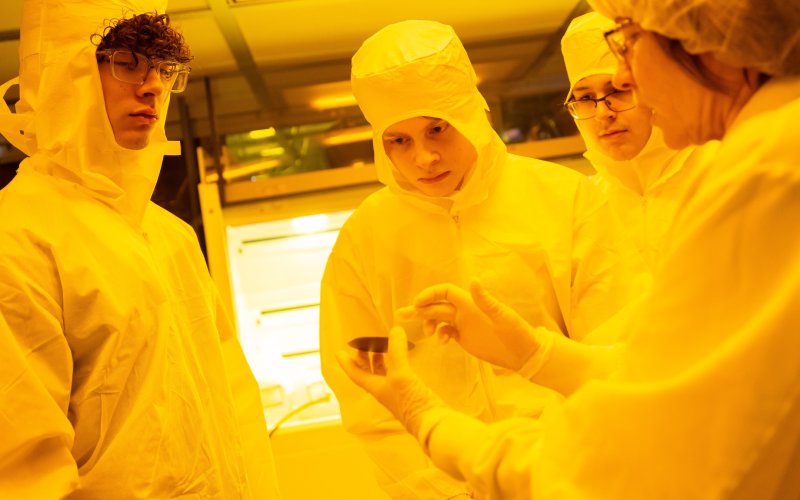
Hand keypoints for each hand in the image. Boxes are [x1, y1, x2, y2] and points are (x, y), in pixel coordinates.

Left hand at [337, 326, 441, 436]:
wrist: (431, 422)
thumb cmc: (411, 401)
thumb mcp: (401, 374)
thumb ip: (397, 352)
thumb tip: (395, 330)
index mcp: (375, 387)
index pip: (356, 374)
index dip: (347, 363)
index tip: (339, 352)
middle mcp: (383, 390)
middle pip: (368, 373)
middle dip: (364, 358)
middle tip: (363, 344)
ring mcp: (397, 391)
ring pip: (382, 373)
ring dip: (379, 360)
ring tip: (381, 346)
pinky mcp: (409, 391)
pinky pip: (397, 374)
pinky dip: (395, 363)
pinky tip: (402, 358)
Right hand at [397, 281, 543, 370]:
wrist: (524, 353)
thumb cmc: (517, 332)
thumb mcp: (502, 316)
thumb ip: (486, 300)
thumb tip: (473, 280)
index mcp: (471, 303)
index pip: (444, 292)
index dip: (429, 295)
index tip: (417, 304)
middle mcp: (464, 311)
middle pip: (436, 306)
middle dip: (418, 309)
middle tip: (401, 315)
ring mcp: (463, 324)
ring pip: (438, 319)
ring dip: (427, 323)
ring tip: (424, 334)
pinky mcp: (464, 337)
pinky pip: (445, 332)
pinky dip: (439, 335)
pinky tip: (442, 342)